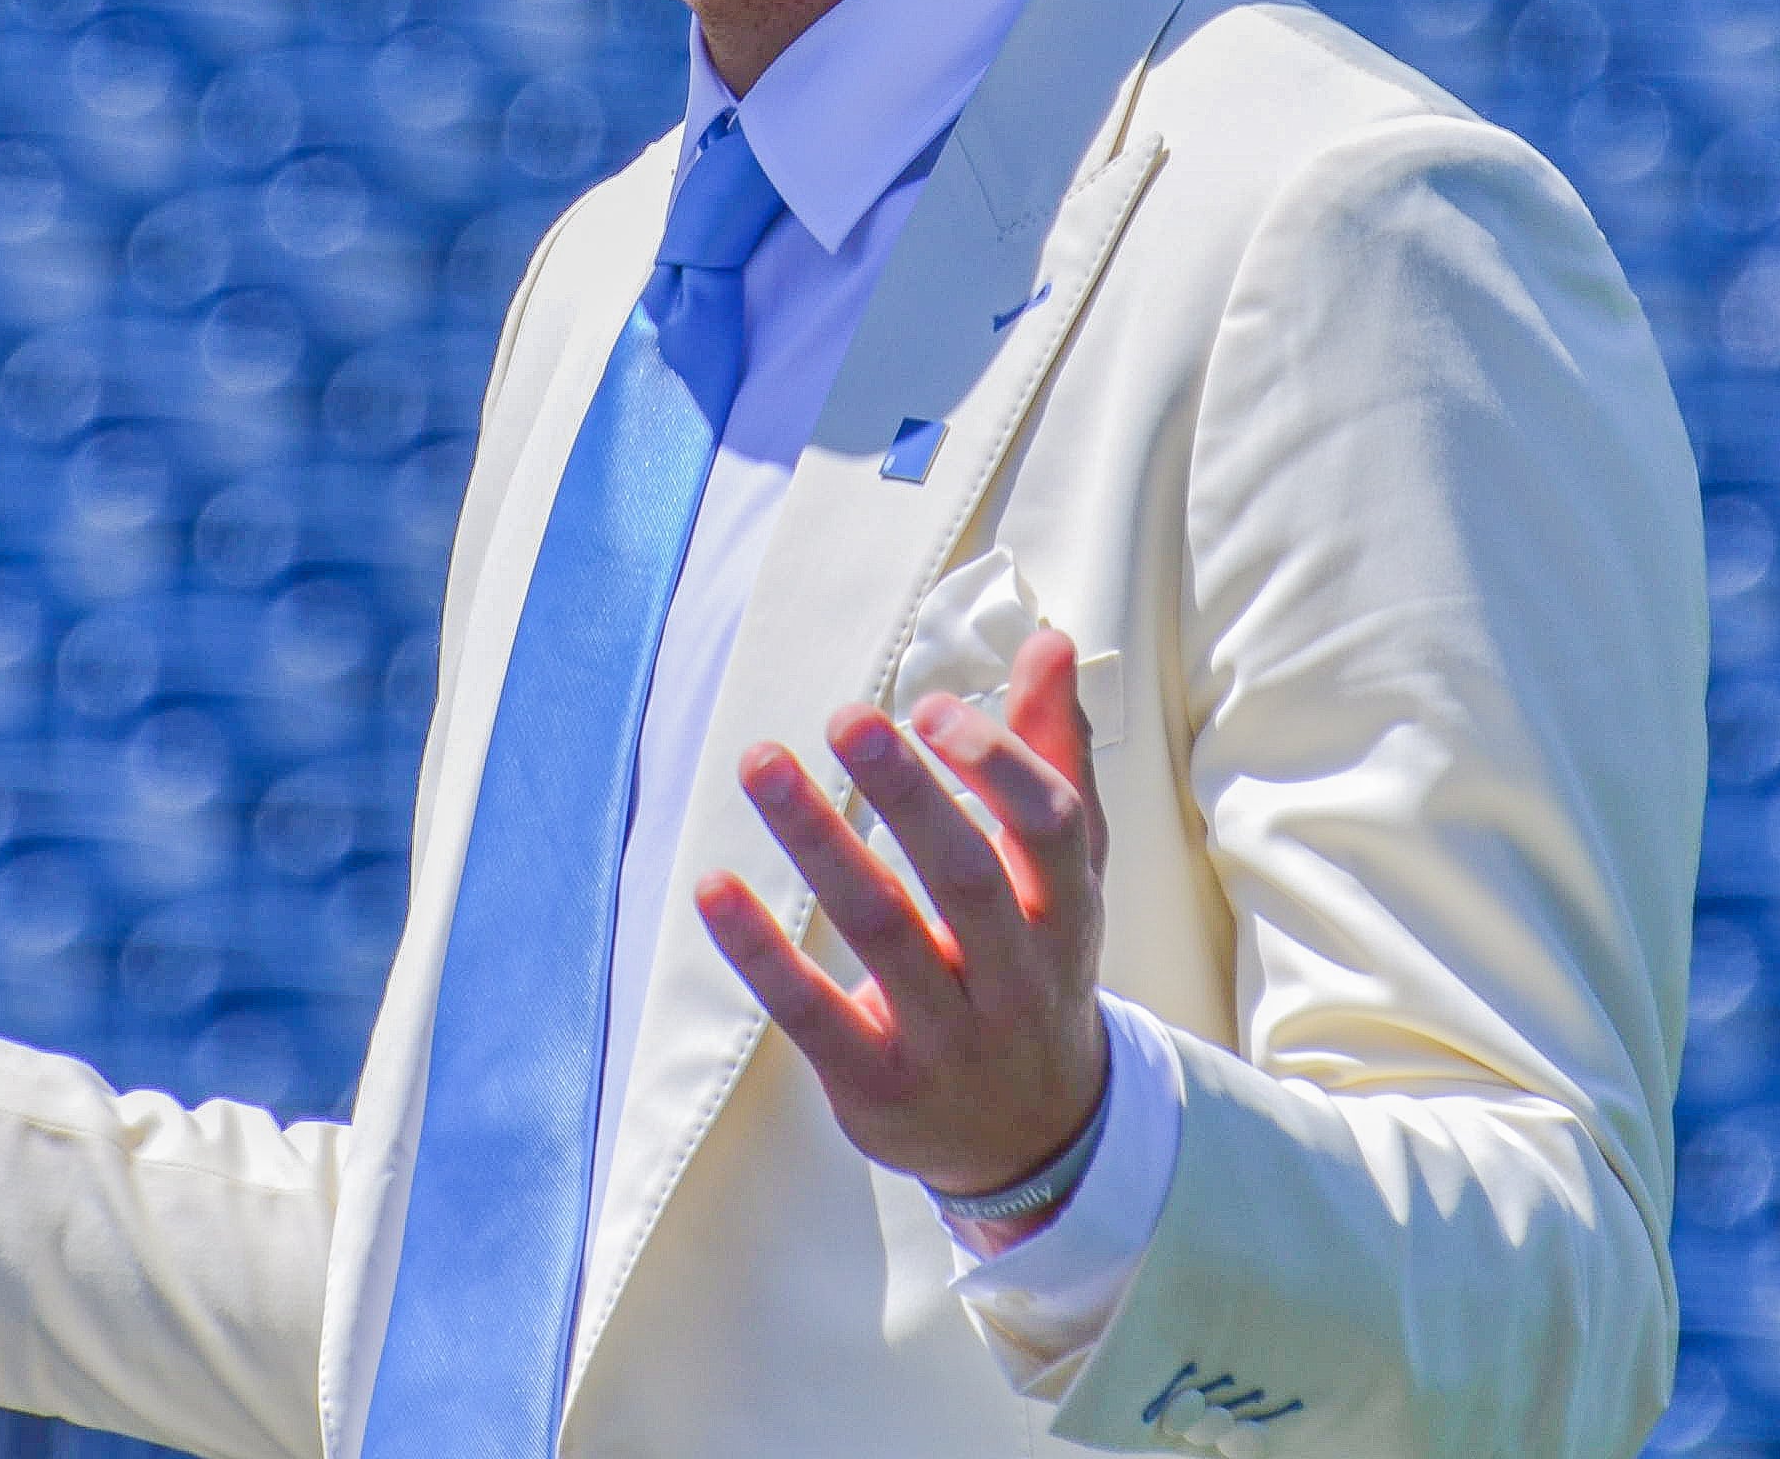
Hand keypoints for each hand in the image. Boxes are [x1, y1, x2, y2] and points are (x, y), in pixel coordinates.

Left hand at [694, 622, 1110, 1223]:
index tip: (929, 706)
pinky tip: (714, 889)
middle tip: (847, 718)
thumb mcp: (1062, 875)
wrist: (1036, 1140)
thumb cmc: (1035, 966)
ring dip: (819, 845)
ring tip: (760, 763)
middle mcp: (1016, 978)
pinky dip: (763, 956)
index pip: (1052, 832)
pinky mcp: (879, 1085)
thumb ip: (1052, 756)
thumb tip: (1048, 640)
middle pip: (966, 880)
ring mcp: (948, 1038)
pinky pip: (816, 1016)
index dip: (998, 766)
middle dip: (909, 795)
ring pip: (885, 935)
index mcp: (1066, 913)